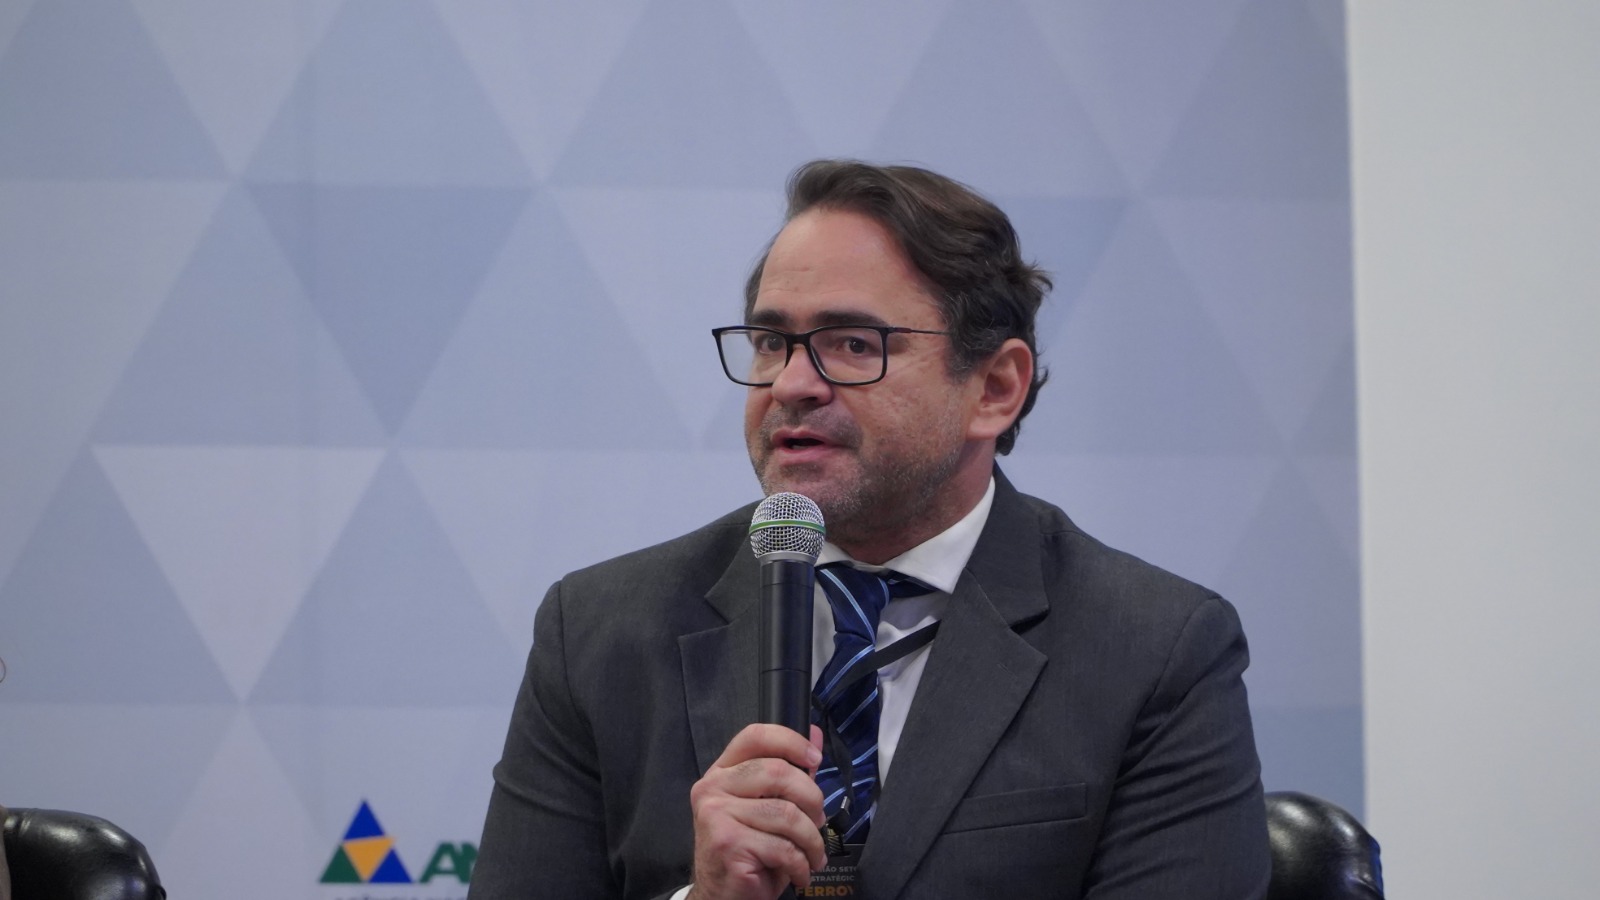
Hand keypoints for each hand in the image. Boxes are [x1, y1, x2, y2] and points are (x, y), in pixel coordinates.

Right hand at [686, 724, 827, 899]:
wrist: (722, 897)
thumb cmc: (748, 852)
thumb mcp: (769, 808)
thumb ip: (790, 773)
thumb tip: (815, 734)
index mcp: (722, 772)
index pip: (755, 736)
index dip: (790, 741)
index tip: (815, 759)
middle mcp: (713, 788)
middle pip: (778, 772)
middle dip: (811, 799)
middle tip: (818, 821)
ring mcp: (716, 815)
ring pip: (786, 813)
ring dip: (811, 840)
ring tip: (813, 855)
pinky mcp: (727, 843)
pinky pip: (783, 847)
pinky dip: (801, 864)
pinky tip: (799, 871)